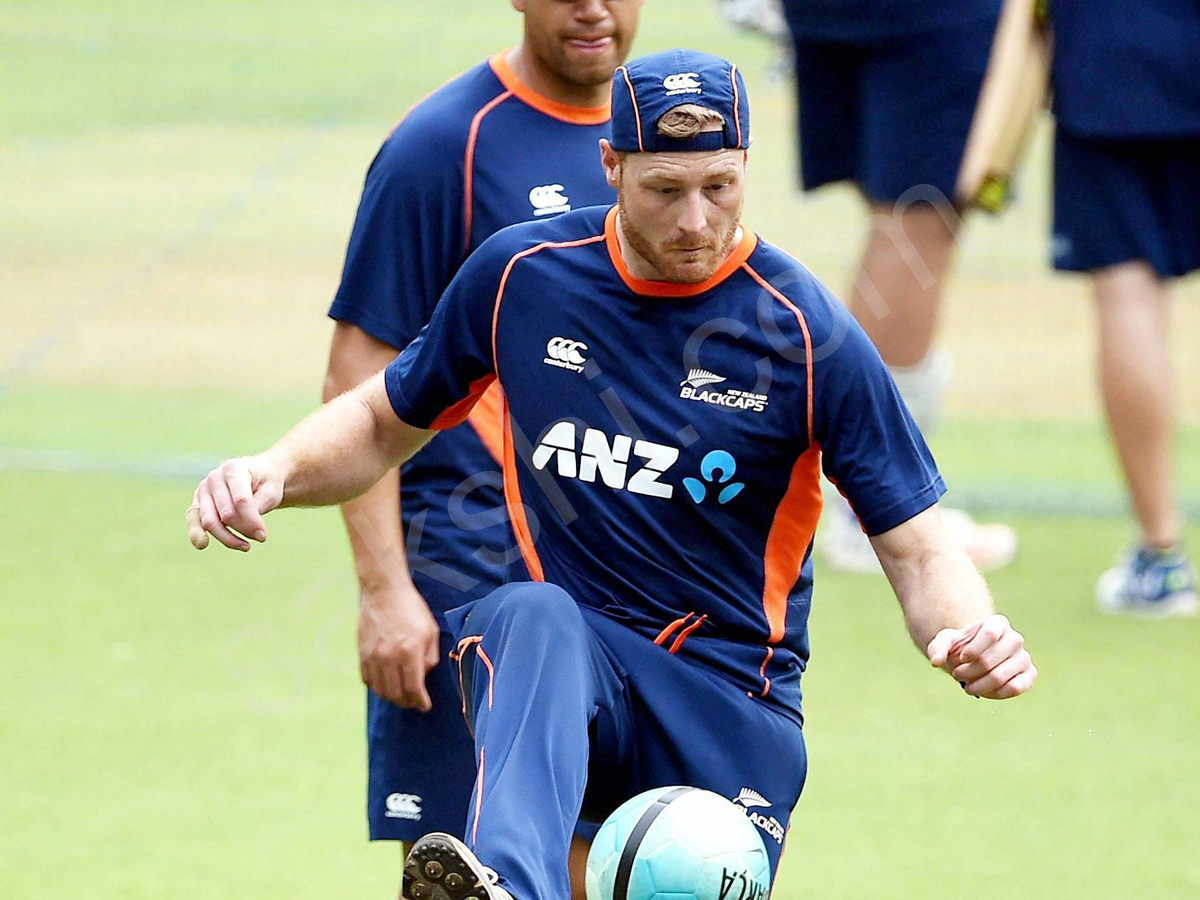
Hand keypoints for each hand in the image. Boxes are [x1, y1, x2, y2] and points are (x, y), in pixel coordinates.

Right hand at [186, 456, 284, 550]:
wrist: (256, 475)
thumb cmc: (266, 483)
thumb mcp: (271, 492)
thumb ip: (259, 506)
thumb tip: (244, 526)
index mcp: (234, 469)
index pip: (241, 500)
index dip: (252, 521)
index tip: (263, 536)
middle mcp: (214, 477)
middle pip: (226, 513)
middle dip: (244, 529)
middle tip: (262, 537)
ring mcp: (203, 489)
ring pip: (209, 521)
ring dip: (228, 538)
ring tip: (246, 546)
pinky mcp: (198, 502)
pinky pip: (194, 520)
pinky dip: (197, 533)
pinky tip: (202, 544)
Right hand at [358, 583, 440, 711]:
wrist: (384, 592)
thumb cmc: (412, 609)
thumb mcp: (430, 631)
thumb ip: (430, 657)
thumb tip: (424, 676)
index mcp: (409, 651)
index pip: (414, 688)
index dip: (420, 702)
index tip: (425, 706)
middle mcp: (389, 657)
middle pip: (396, 694)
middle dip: (407, 703)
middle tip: (415, 702)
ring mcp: (372, 656)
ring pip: (380, 690)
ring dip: (392, 697)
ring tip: (401, 696)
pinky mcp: (361, 653)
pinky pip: (367, 680)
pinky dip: (377, 687)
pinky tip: (386, 684)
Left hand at [926, 614, 1036, 699]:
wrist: (974, 658)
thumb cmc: (960, 647)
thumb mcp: (945, 642)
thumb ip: (937, 648)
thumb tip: (936, 661)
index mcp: (997, 623)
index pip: (990, 634)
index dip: (973, 649)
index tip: (962, 658)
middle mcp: (1014, 638)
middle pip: (990, 660)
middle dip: (968, 672)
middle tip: (957, 675)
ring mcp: (1024, 657)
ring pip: (1000, 676)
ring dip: (978, 685)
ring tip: (967, 685)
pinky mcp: (1029, 674)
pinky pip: (1016, 687)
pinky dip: (996, 693)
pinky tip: (983, 691)